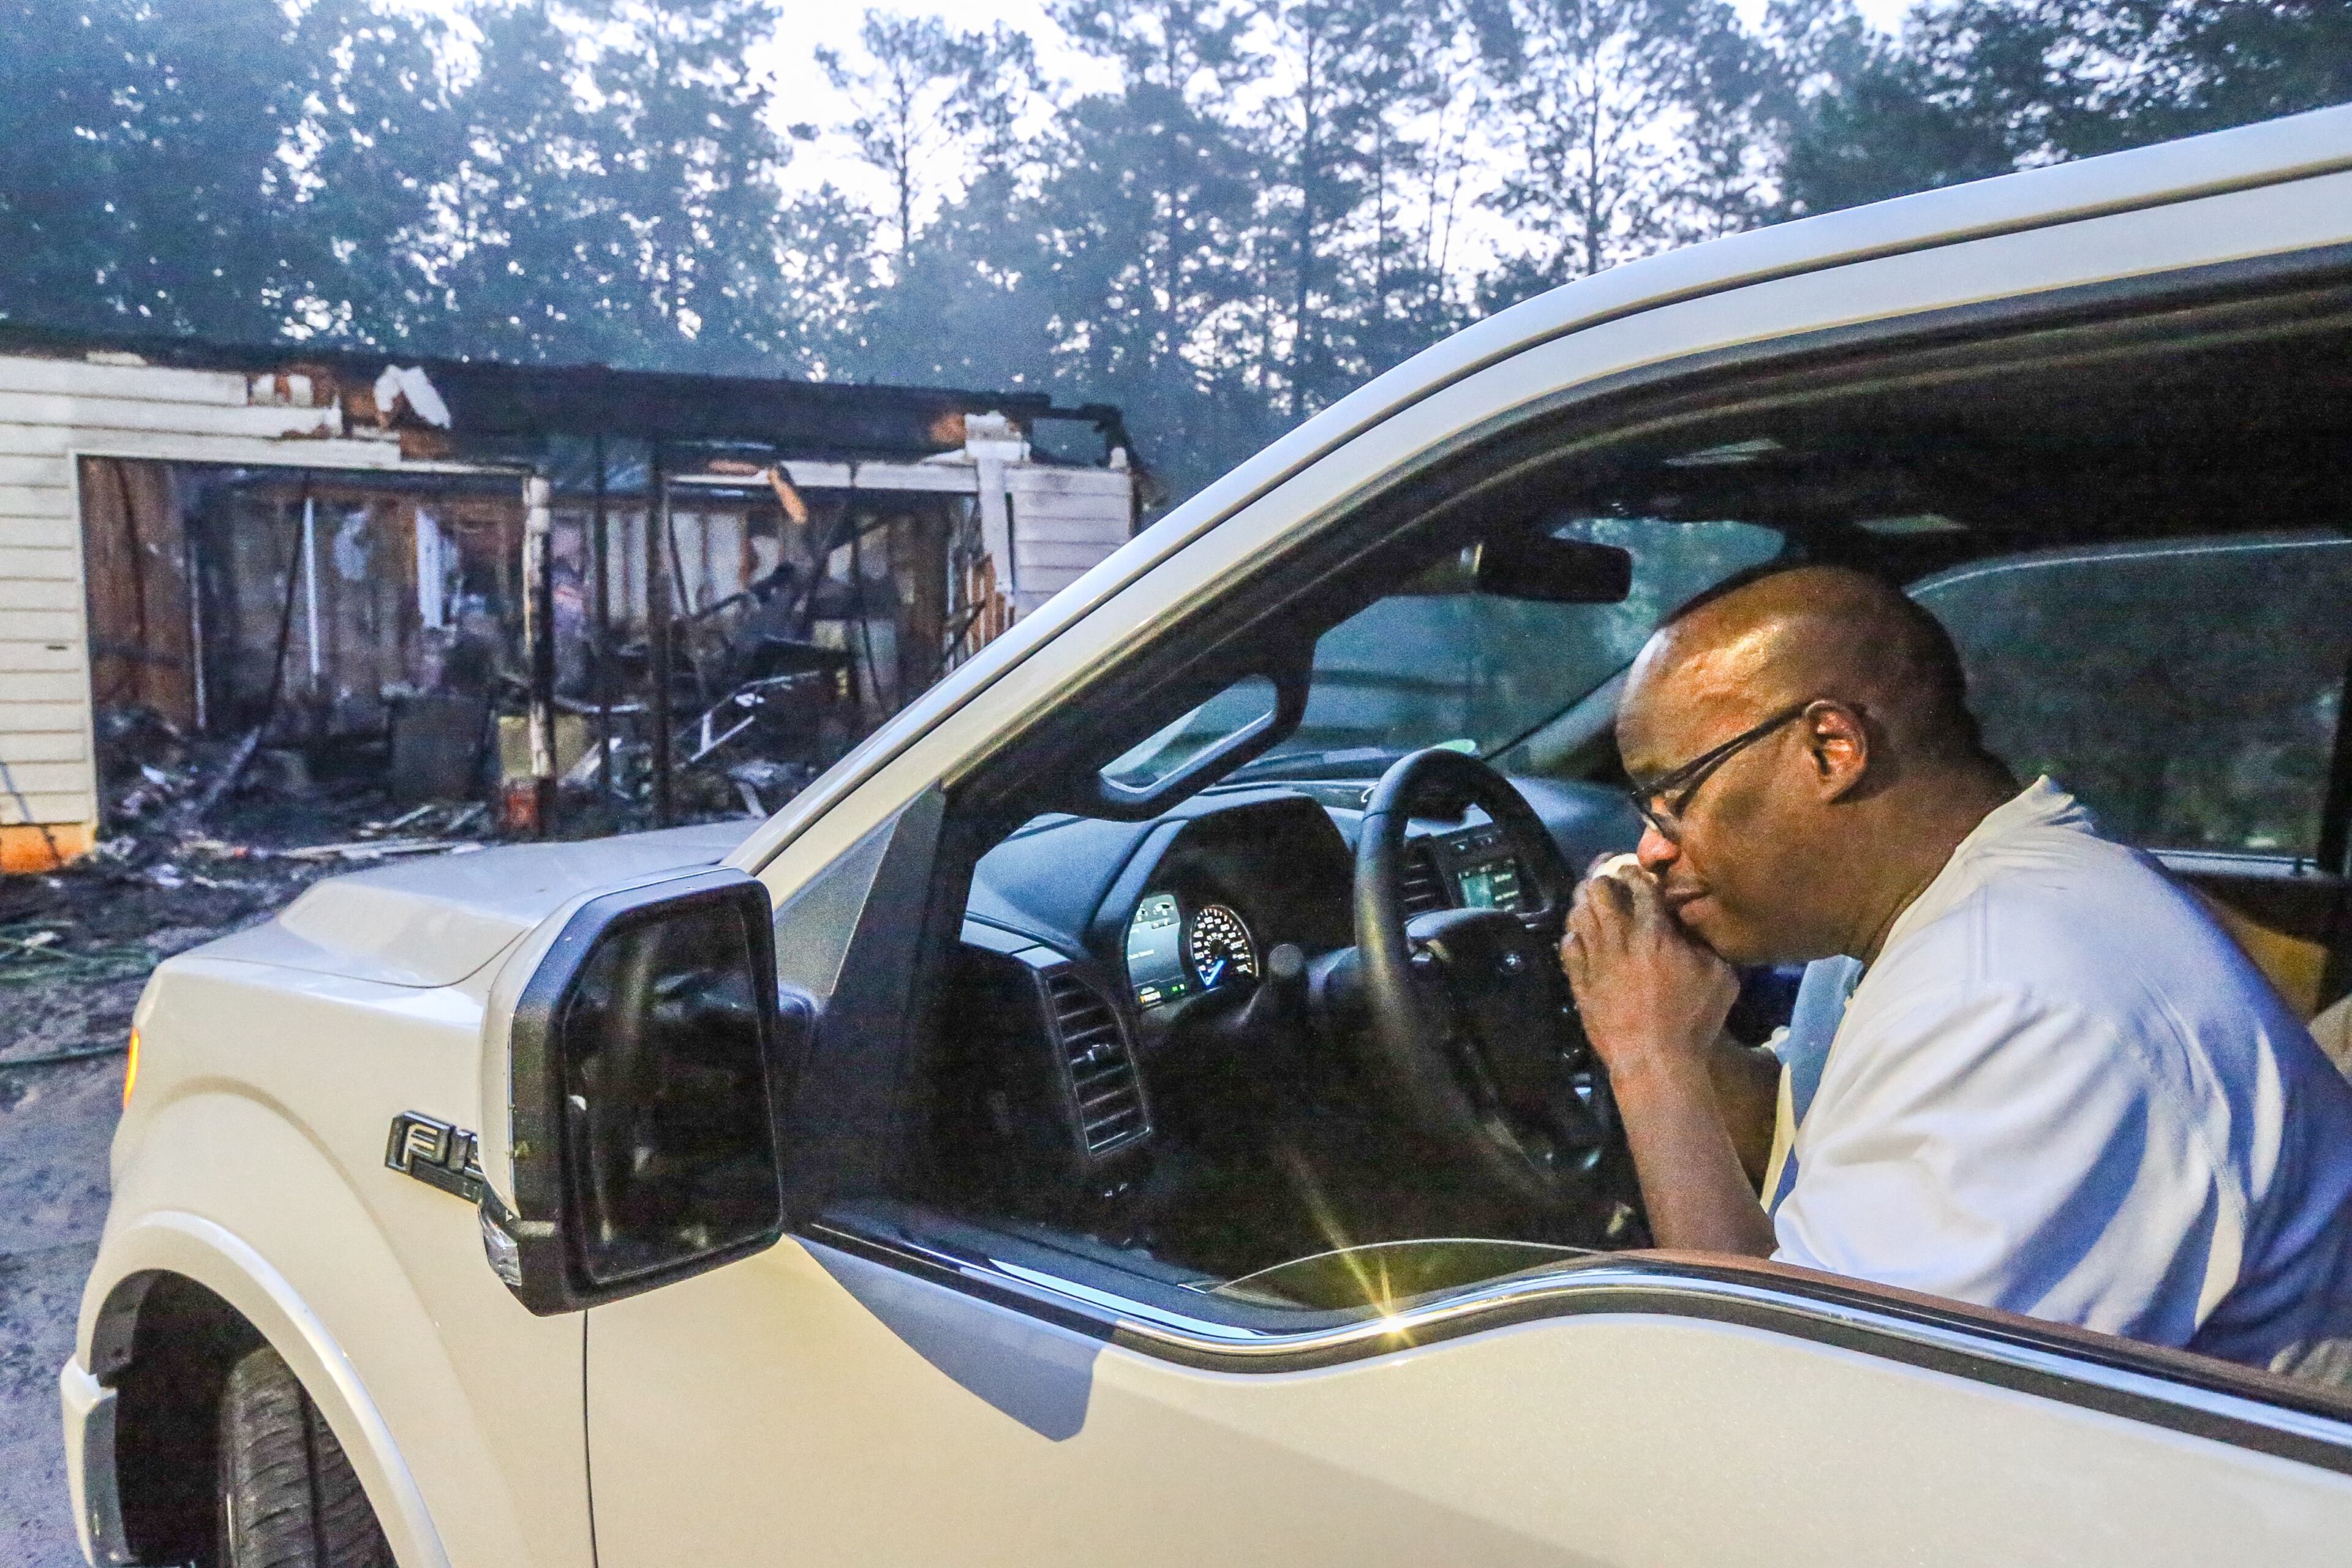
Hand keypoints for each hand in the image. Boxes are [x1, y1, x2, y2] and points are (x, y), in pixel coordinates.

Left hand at [1560, 864, 1737, 1087]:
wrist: (1653, 1060)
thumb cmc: (1693, 1020)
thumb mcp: (1720, 977)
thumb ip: (1707, 942)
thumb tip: (1695, 921)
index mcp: (1655, 933)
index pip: (1638, 883)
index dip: (1637, 871)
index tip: (1639, 872)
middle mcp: (1619, 939)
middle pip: (1598, 888)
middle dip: (1605, 878)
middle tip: (1614, 881)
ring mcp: (1594, 960)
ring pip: (1578, 913)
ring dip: (1587, 902)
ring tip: (1597, 903)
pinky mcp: (1579, 981)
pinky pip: (1567, 945)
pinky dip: (1574, 934)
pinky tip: (1584, 937)